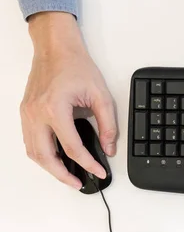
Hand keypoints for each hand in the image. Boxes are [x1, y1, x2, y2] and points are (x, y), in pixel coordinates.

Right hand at [20, 12, 116, 188]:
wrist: (55, 48)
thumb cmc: (76, 66)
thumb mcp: (101, 95)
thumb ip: (108, 125)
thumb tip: (109, 148)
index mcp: (55, 108)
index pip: (72, 148)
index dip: (88, 164)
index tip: (99, 172)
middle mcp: (36, 114)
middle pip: (45, 157)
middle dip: (63, 175)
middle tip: (79, 183)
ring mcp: (27, 114)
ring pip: (33, 152)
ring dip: (50, 168)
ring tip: (68, 175)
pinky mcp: (25, 113)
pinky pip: (29, 141)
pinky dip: (42, 155)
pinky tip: (56, 159)